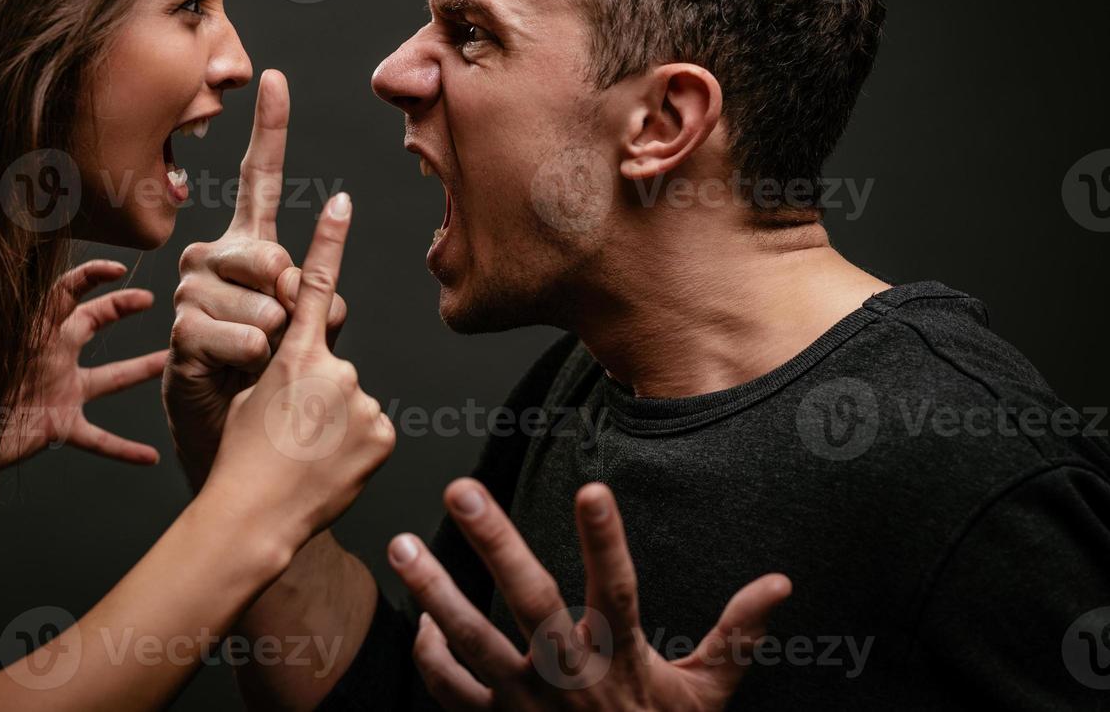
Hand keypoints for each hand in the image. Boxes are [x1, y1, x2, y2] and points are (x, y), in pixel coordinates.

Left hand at [0, 260, 169, 466]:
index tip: (118, 270)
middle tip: (149, 298)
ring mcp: (60, 391)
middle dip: (121, 306)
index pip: (64, 294)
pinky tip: (150, 457)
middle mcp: (52, 356)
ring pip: (111, 379)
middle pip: (93, 321)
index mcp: (34, 333)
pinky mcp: (59, 425)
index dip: (89, 276)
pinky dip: (124, 449)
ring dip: (142, 370)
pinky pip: (99, 439)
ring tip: (171, 363)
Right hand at [163, 69, 346, 486]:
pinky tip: (238, 373)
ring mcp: (190, 293)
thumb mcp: (310, 331)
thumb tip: (305, 281)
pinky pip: (235, 334)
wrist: (234, 440)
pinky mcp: (179, 332)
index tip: (275, 79)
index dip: (269, 131)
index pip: (256, 180)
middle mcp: (212, 258)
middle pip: (271, 254)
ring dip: (275, 341)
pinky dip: (249, 359)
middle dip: (291, 300)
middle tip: (280, 335)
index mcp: (249, 247)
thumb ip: (318, 298)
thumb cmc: (274, 380)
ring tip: (258, 362)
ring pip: (260, 302)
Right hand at [199, 192, 393, 551]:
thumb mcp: (246, 394)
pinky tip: (328, 467)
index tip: (343, 199)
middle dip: (319, 390)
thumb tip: (298, 349)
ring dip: (335, 422)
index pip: (315, 285)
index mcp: (292, 353)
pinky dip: (354, 445)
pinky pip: (371, 429)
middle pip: (334, 364)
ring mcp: (361, 401)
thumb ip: (282, 361)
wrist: (256, 518)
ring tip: (306, 454)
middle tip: (292, 430)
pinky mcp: (383, 433)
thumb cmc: (239, 456)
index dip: (329, 240)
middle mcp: (333, 369)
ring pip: (353, 399)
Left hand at [389, 480, 791, 710]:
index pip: (618, 591)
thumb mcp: (707, 693)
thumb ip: (737, 634)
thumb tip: (779, 582)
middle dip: (494, 544)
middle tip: (461, 491)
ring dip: (433, 592)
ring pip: (471, 642)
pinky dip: (430, 658)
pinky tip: (418, 620)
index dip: (607, 542)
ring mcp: (525, 702)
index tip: (593, 488)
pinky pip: (452, 692)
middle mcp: (569, 677)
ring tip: (400, 545)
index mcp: (622, 661)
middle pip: (528, 602)